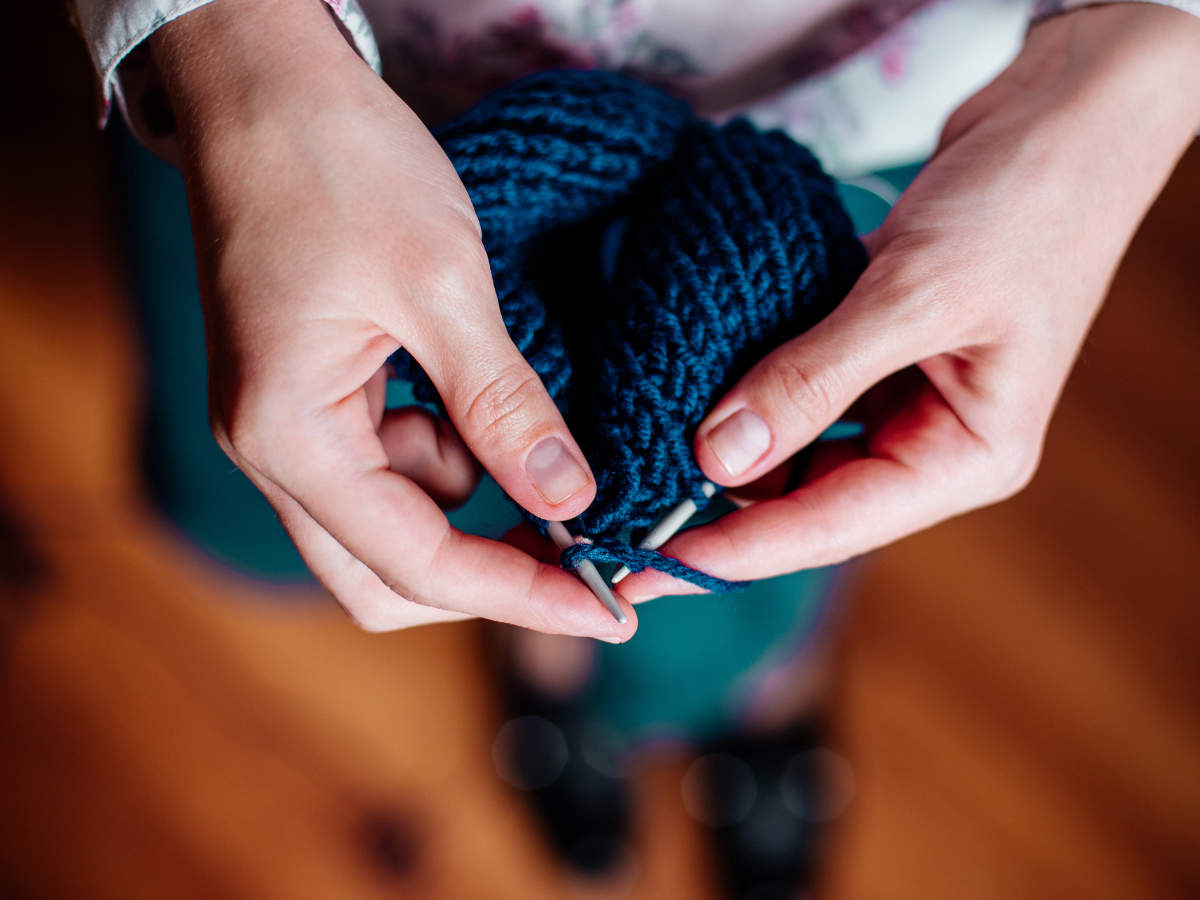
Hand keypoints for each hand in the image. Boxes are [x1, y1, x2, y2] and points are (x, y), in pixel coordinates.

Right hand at [152, 0, 634, 637]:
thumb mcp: (440, 285)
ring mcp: (286, 426)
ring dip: (471, 500)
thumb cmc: (334, 164)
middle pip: (386, 577)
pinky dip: (450, 454)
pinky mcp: (311, 397)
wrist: (259, 84)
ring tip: (528, 426)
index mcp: (290, 437)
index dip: (520, 597)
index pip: (416, 567)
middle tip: (585, 554)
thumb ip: (504, 405)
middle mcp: (273, 451)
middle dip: (489, 573)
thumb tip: (570, 499)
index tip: (609, 606)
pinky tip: (480, 395)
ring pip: (392, 522)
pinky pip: (388, 465)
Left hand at [621, 5, 1199, 600]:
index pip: (831, 525)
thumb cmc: (1028, 203)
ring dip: (727, 451)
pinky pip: (800, 394)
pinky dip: (750, 393)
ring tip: (643, 458)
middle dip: (719, 509)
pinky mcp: (877, 356)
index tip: (646, 571)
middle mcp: (934, 443)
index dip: (735, 550)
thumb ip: (815, 378)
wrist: (1065, 115)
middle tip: (624, 516)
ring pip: (796, 451)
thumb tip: (719, 457)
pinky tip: (693, 394)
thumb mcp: (916, 294)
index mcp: (967, 457)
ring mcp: (904, 401)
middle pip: (806, 500)